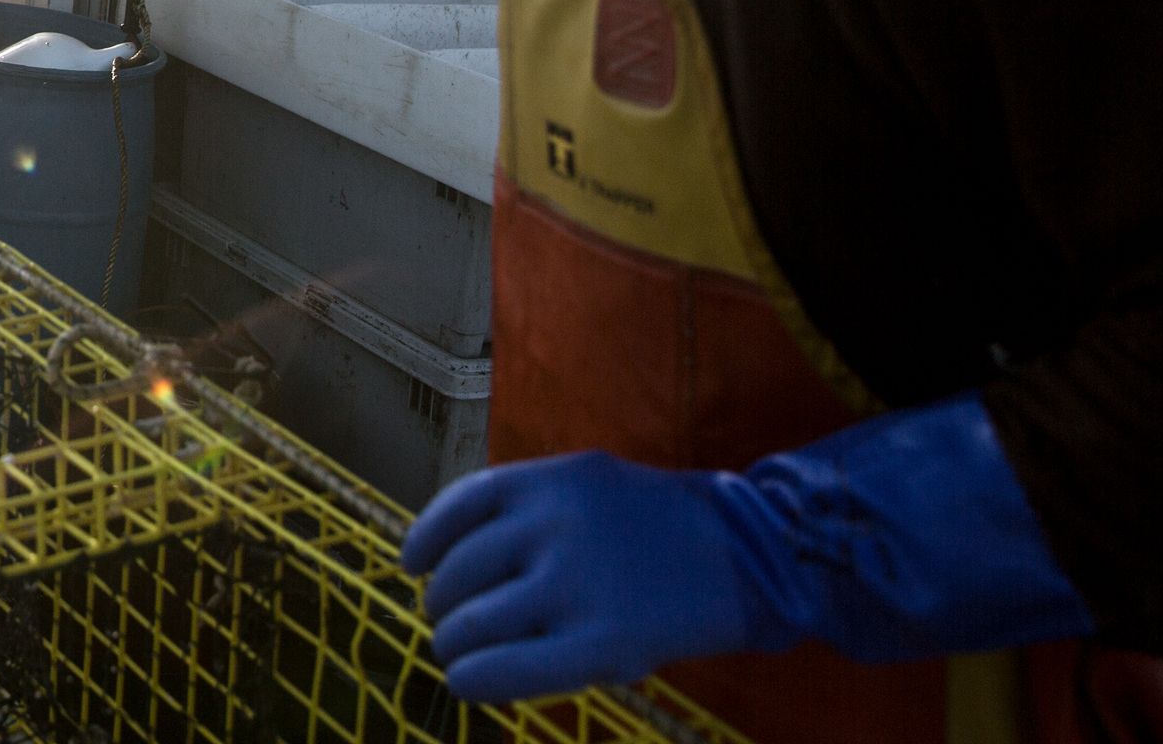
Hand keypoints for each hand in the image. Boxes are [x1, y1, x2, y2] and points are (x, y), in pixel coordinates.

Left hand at [400, 397, 1094, 703]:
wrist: (751, 553)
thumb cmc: (663, 523)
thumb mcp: (590, 486)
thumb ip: (528, 511)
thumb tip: (449, 559)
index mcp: (547, 480)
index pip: (458, 511)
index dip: (426, 541)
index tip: (412, 565)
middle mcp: (551, 525)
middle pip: (460, 573)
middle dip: (446, 605)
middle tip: (449, 623)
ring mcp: (575, 585)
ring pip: (475, 622)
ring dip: (455, 642)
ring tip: (458, 652)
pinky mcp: (602, 642)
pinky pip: (511, 667)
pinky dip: (477, 677)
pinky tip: (466, 683)